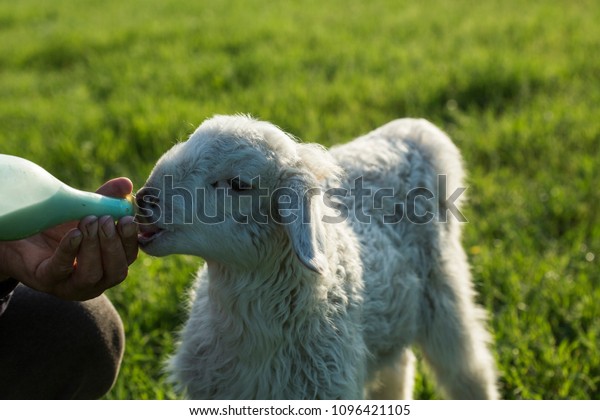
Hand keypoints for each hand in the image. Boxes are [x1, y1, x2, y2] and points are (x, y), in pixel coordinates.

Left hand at [0, 178, 137, 299]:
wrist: (22, 236)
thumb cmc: (60, 227)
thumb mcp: (87, 211)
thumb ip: (107, 199)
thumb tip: (127, 184)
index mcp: (110, 263)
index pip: (129, 257)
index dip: (131, 239)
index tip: (127, 218)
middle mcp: (96, 280)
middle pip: (116, 271)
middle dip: (113, 244)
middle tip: (104, 220)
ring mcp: (72, 285)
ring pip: (91, 275)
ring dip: (93, 247)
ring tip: (89, 222)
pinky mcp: (47, 281)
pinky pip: (60, 270)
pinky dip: (70, 251)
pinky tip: (74, 234)